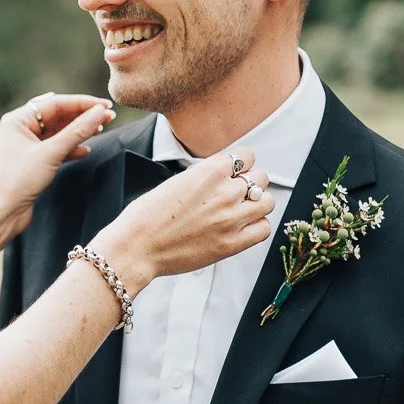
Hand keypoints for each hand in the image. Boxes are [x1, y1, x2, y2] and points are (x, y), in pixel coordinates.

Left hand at [0, 94, 115, 240]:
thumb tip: (100, 113)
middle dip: (83, 116)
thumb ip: (78, 131)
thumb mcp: (51, 153)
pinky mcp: (34, 162)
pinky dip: (71, 148)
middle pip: (58, 116)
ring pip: (59, 132)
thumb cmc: (17, 181)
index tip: (105, 106)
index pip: (56, 103)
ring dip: (79, 132)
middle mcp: (21, 129)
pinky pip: (56, 148)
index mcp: (18, 120)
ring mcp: (27, 146)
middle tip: (108, 117)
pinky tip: (85, 151)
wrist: (1, 213)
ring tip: (100, 130)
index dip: (83, 103)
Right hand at [91, 151, 275, 291]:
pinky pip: (263, 229)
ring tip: (241, 212)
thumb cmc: (147, 216)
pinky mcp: (232, 244)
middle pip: (261, 177)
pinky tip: (241, 229)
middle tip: (235, 195)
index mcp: (210, 171)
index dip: (241, 165)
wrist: (136, 247)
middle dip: (251, 184)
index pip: (247, 155)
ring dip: (256, 205)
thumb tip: (223, 176)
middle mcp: (225, 192)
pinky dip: (256, 227)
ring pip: (267, 202)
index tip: (233, 174)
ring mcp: (231, 218)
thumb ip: (204, 177)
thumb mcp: (176, 182)